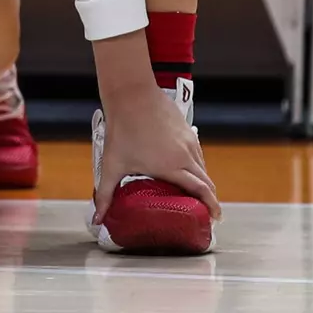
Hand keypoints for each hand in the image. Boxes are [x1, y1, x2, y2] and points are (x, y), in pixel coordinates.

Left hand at [93, 83, 221, 224]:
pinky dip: (197, 165)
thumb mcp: (112, 165)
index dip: (211, 206)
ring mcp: (188, 140)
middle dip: (210, 198)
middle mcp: (185, 154)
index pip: (201, 191)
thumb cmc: (121, 129)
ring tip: (195, 193)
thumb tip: (97, 219)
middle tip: (206, 212)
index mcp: (172, 166)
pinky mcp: (186, 129)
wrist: (131, 93)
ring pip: (203, 165)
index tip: (215, 218)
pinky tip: (186, 168)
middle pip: (206, 181)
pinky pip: (197, 152)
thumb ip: (105, 195)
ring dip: (203, 181)